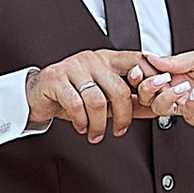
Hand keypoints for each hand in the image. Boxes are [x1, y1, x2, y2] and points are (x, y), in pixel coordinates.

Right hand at [24, 49, 184, 142]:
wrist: (36, 94)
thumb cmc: (70, 94)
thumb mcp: (101, 97)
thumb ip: (126, 101)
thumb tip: (153, 109)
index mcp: (107, 59)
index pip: (136, 61)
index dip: (150, 78)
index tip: (157, 98)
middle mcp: (92, 59)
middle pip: (119, 89)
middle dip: (122, 116)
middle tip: (120, 130)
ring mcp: (73, 67)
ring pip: (97, 100)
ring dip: (99, 124)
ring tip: (95, 134)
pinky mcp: (56, 78)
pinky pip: (76, 104)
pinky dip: (81, 121)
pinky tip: (81, 126)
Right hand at [131, 46, 193, 133]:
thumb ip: (175, 60)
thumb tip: (151, 57)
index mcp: (175, 75)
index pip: (148, 78)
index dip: (141, 75)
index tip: (139, 69)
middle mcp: (177, 91)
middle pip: (147, 96)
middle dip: (148, 87)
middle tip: (160, 78)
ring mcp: (186, 105)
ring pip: (160, 108)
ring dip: (167, 95)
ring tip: (184, 85)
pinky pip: (185, 115)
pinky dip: (188, 103)